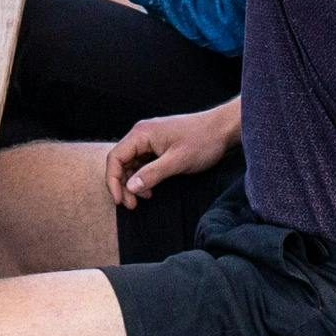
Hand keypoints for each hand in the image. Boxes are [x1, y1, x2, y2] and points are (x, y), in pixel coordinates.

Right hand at [108, 103, 237, 207]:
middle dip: (123, 185)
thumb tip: (130, 187)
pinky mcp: (159, 146)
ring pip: (131, 163)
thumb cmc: (202, 141)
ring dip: (133, 183)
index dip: (113, 181)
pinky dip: (143, 178)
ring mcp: (151, 139)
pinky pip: (143, 163)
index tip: (119, 201)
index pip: (116, 157)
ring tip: (142, 200)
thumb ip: (152, 174)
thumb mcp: (177, 161)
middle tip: (131, 205)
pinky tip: (150, 190)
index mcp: (142, 133)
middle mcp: (142, 134)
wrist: (222, 129)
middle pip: (121, 161)